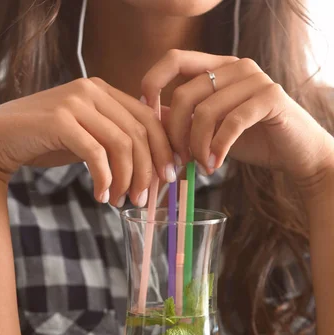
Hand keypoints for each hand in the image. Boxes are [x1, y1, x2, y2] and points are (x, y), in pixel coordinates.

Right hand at [0, 78, 174, 206]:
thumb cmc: (47, 141)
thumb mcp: (89, 136)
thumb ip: (117, 138)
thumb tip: (158, 158)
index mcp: (104, 90)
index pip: (149, 119)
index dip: (164, 150)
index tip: (168, 179)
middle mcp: (92, 89)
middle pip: (140, 133)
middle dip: (148, 170)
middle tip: (144, 199)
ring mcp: (75, 102)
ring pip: (121, 144)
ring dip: (127, 179)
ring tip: (122, 202)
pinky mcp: (59, 120)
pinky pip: (96, 153)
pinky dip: (104, 179)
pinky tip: (101, 196)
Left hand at [142, 50, 333, 185]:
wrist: (294, 152)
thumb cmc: (251, 140)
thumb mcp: (210, 128)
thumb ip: (184, 119)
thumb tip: (149, 117)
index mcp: (217, 67)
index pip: (174, 59)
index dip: (153, 84)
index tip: (149, 118)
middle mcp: (235, 66)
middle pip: (184, 94)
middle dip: (174, 134)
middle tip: (179, 161)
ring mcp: (254, 78)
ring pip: (205, 111)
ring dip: (197, 147)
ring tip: (202, 167)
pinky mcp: (270, 97)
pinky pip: (232, 122)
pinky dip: (218, 148)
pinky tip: (215, 164)